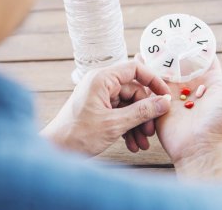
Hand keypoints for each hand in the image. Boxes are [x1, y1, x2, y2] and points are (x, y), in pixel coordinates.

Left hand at [40, 61, 170, 155]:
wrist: (56, 150)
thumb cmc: (78, 134)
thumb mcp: (114, 124)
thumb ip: (142, 111)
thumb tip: (165, 102)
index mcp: (102, 79)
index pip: (135, 69)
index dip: (153, 81)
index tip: (165, 96)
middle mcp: (101, 84)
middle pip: (134, 92)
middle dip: (144, 113)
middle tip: (150, 132)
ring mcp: (100, 97)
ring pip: (129, 106)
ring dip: (137, 124)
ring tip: (142, 143)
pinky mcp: (99, 110)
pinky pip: (120, 114)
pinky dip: (128, 128)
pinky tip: (132, 144)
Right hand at [156, 37, 221, 181]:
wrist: (201, 149)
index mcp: (210, 82)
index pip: (200, 59)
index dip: (193, 45)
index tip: (183, 30)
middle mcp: (191, 88)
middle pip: (179, 65)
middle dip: (171, 51)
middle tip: (161, 35)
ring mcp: (174, 97)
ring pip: (163, 73)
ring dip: (156, 60)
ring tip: (147, 44)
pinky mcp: (159, 105)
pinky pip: (150, 87)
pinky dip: (144, 74)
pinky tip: (137, 60)